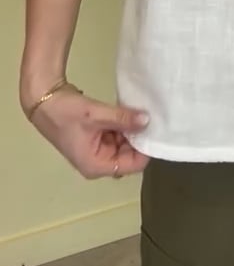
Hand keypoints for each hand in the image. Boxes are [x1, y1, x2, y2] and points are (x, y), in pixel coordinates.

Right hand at [26, 86, 149, 178]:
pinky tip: (132, 112)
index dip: (146, 149)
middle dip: (140, 138)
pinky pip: (117, 135)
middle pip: (129, 156)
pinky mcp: (96, 138)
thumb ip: (123, 119)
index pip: (132, 165)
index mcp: (97, 166)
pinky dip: (124, 125)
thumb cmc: (66, 112)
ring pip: (124, 144)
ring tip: (145, 113)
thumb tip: (147, 120)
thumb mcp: (96, 115)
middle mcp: (98, 163)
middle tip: (154, 118)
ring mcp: (97, 150)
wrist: (44, 99)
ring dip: (132, 130)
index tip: (157, 130)